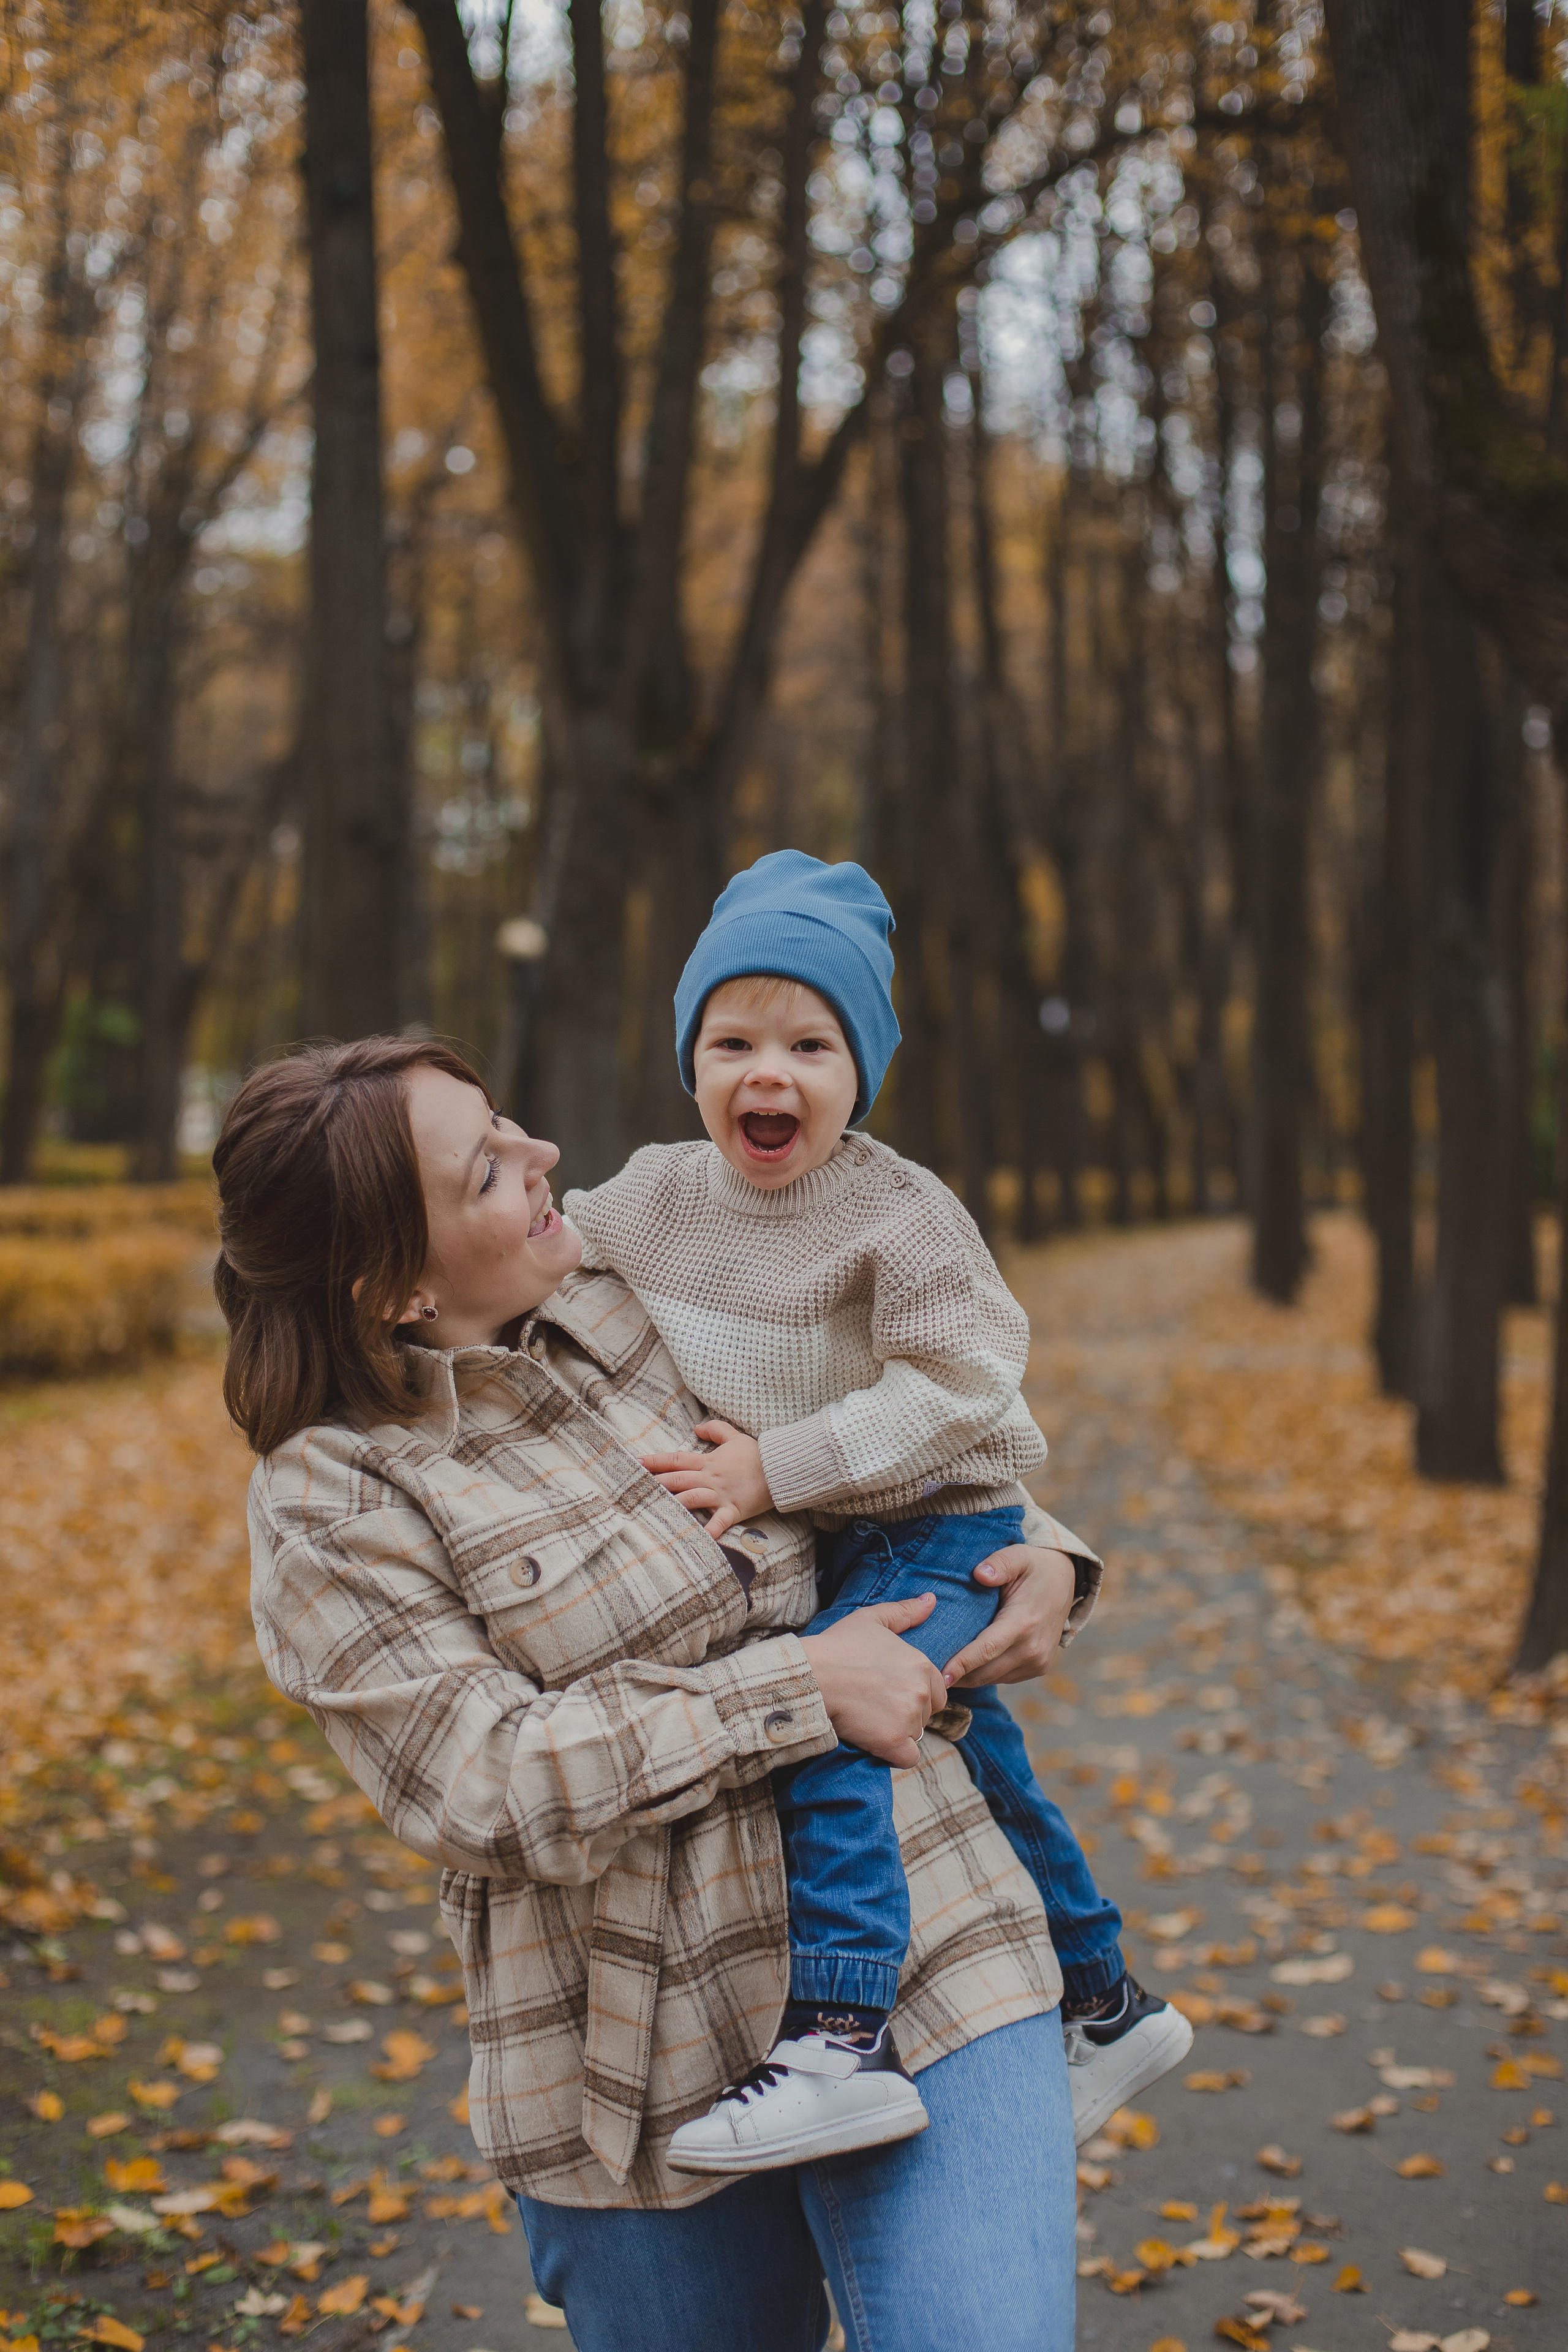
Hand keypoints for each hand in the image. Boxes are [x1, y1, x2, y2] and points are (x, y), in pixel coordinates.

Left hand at [640, 1418, 773, 1540]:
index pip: (676, 1459)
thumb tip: (696, 1428)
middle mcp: (710, 1478)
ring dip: (673, 1503)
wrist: (780, 1468)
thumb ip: (715, 1430)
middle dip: (655, 1482)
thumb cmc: (758, 1454)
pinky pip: (718, 1522)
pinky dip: (708, 1531)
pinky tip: (696, 1538)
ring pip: (691, 1498)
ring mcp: (721, 1495)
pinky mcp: (733, 1510)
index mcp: (708, 1461)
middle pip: (677, 1479)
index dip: (655, 1461)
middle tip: (634, 1486)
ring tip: (653, 1509)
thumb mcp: (735, 1436)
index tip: (636, 1463)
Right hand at [798, 1593, 948, 1767]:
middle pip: (925, 1715)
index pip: (936, 1692)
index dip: (913, 1695)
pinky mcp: (894, 1741)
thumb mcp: (871, 1619)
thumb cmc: (837, 1646)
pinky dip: (893, 1754)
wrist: (812, 1675)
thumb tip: (931, 1600)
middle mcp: (922, 1691)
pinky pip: (907, 1758)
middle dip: (906, 1714)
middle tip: (875, 1706)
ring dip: (897, 1733)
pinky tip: (874, 1740)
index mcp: (922, 1665)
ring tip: (869, 1718)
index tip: (887, 1692)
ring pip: (915, 1735)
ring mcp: (909, 1717)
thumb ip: (905, 1611)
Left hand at [942, 1545, 1077, 1689]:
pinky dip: (984, 1674)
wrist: (1067, 1582)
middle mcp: (1033, 1648)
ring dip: (968, 1677)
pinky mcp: (1038, 1667)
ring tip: (940, 1671)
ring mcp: (1038, 1661)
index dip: (961, 1664)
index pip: (986, 1650)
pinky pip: (1004, 1677)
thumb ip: (999, 1563)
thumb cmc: (1035, 1567)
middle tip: (927, 1673)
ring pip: (993, 1678)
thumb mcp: (1018, 1555)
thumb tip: (980, 1574)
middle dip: (957, 1676)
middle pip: (986, 1671)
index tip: (938, 1674)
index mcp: (1025, 1622)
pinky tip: (964, 1667)